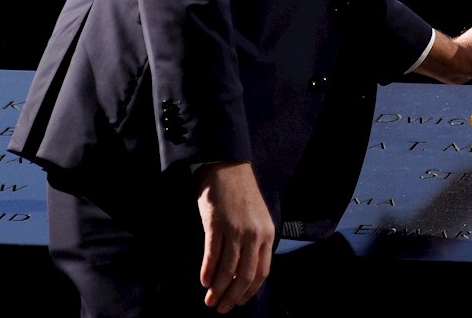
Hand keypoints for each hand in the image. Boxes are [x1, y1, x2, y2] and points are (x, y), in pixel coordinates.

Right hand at [196, 161, 274, 312]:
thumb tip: (244, 272)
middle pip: (244, 275)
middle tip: (221, 309)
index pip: (262, 272)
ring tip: (209, 300)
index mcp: (268, 234)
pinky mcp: (216, 224)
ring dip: (217, 289)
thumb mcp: (258, 219)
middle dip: (232, 296)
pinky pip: (212, 255)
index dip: (249, 291)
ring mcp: (235, 229)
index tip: (239, 302)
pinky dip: (207, 272)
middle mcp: (254, 234)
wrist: (228, 166)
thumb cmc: (241, 195)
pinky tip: (203, 282)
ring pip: (227, 269)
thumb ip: (256, 243)